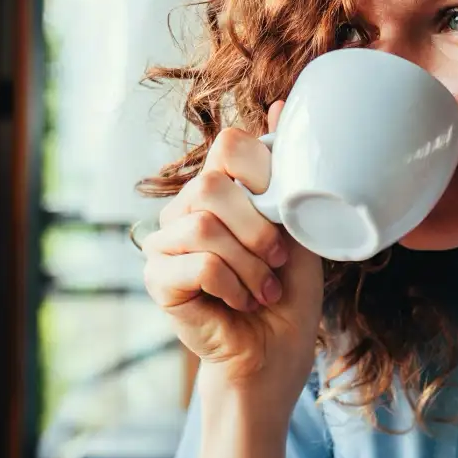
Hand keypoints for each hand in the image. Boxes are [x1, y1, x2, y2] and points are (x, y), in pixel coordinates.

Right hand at [141, 101, 323, 403]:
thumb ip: (288, 174)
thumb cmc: (289, 291)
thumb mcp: (300, 226)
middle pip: (213, 185)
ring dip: (249, 264)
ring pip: (204, 226)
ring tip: (264, 289)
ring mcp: (165, 242)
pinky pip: (196, 263)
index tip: (284, 211)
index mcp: (220, 189)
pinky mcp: (157, 278)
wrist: (275, 352)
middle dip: (259, 229)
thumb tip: (281, 104)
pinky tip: (242, 302)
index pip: (228, 145)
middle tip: (278, 262)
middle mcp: (185, 208)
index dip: (262, 172)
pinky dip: (232, 285)